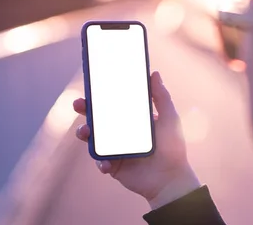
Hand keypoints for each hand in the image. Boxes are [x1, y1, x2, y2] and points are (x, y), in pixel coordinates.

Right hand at [73, 71, 200, 209]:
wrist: (171, 178)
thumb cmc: (173, 147)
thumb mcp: (169, 118)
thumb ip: (161, 97)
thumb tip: (154, 73)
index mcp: (132, 118)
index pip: (113, 103)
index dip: (101, 94)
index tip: (92, 84)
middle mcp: (121, 131)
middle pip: (98, 118)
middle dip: (85, 109)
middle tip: (79, 104)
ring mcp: (116, 148)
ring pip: (93, 138)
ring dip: (84, 133)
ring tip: (85, 132)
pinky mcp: (113, 165)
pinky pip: (101, 161)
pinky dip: (101, 161)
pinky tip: (107, 162)